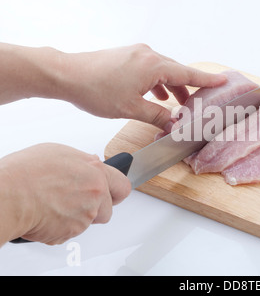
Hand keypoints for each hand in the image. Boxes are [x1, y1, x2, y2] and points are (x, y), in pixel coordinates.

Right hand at [0, 143, 130, 244]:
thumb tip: (89, 165)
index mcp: (95, 171)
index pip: (122, 185)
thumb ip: (83, 163)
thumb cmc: (26, 172)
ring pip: (89, 222)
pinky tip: (47, 215)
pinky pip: (71, 232)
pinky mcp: (72, 231)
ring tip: (56, 206)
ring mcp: (86, 214)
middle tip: (77, 202)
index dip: (116, 191)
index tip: (113, 194)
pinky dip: (61, 227)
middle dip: (97, 208)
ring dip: (77, 218)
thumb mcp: (59, 153)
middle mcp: (96, 193)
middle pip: (108, 209)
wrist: (8, 195)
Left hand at [59, 44, 226, 131]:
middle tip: (199, 103)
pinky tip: (156, 96)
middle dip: (189, 88)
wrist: (67, 75)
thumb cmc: (96, 90)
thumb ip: (157, 116)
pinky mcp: (128, 56)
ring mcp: (137, 53)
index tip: (223, 80)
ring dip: (172, 87)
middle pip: (177, 72)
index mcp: (153, 65)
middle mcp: (148, 54)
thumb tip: (174, 124)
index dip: (207, 80)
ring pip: (163, 71)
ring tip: (177, 105)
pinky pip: (151, 69)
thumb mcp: (131, 109)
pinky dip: (158, 83)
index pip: (187, 73)